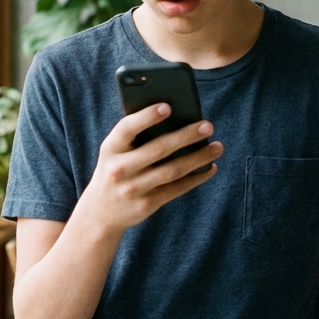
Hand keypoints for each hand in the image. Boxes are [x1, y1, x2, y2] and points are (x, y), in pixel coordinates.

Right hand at [75, 103, 221, 236]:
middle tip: (208, 125)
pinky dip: (197, 177)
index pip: (127, 128)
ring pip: (173, 170)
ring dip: (199, 157)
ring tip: (217, 146)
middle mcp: (120, 169)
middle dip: (186, 136)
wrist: (101, 212)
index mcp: (110, 148)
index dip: (147, 117)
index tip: (168, 106)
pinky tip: (210, 167)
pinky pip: (177, 188)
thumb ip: (136, 135)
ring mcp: (133, 189)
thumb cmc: (116, 167)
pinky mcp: (148, 204)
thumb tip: (177, 117)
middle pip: (158, 149)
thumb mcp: (115, 151)